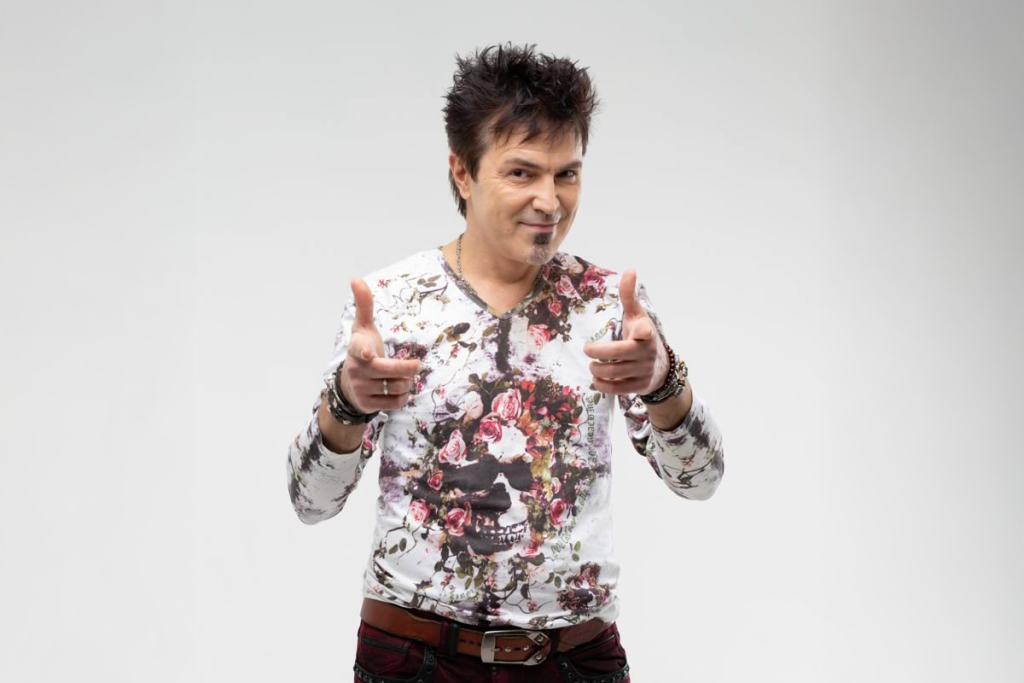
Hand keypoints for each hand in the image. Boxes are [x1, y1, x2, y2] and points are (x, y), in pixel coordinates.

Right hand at [339, 278, 421, 412]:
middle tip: (416, 366)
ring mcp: (361, 388)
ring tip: (401, 379)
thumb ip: (363, 305)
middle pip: (393, 372)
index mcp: (356, 348)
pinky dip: (402, 397)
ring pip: (398, 387)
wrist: (349, 385)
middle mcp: (357, 369)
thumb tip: (356, 278)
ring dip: (407, 383)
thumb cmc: (362, 350)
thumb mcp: (363, 328)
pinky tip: (397, 390)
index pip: (360, 349)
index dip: (365, 351)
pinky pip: (396, 403)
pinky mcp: (367, 404)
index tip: (369, 353)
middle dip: (409, 369)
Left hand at [583, 269, 667, 394]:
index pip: (645, 331)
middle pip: (615, 355)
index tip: (642, 330)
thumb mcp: (637, 315)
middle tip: (588, 350)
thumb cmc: (642, 337)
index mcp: (645, 333)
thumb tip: (630, 270)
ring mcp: (643, 371)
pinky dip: (602, 384)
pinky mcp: (639, 387)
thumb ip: (629, 296)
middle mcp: (645, 353)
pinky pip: (615, 389)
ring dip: (596, 369)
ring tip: (592, 365)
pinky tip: (599, 378)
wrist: (661, 368)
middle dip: (596, 353)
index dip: (642, 330)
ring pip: (612, 373)